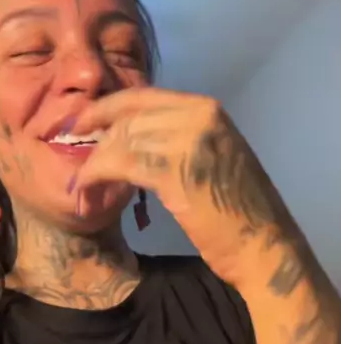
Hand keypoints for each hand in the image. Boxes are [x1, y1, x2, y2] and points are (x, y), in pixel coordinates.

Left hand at [72, 87, 287, 285]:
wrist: (264, 246)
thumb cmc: (238, 213)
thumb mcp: (212, 160)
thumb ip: (179, 141)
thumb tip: (132, 139)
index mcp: (207, 109)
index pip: (141, 97)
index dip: (104, 109)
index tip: (79, 125)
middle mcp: (198, 115)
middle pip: (126, 120)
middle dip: (94, 144)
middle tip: (80, 172)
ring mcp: (187, 140)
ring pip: (118, 142)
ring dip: (92, 169)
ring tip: (84, 192)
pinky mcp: (173, 171)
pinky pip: (118, 165)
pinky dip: (95, 179)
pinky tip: (89, 197)